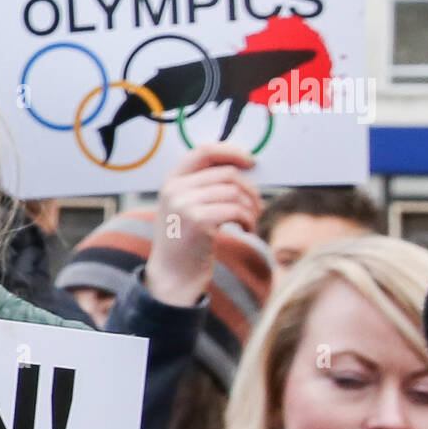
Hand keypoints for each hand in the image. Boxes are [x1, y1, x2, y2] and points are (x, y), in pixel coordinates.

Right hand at [144, 142, 262, 307]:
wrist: (171, 277)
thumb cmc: (185, 243)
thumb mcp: (184, 207)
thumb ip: (203, 186)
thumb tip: (242, 166)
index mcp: (170, 181)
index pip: (204, 151)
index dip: (231, 152)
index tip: (251, 162)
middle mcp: (174, 189)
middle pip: (227, 174)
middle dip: (249, 189)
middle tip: (257, 206)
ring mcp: (184, 205)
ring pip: (234, 192)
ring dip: (251, 207)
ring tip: (250, 221)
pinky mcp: (198, 221)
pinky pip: (236, 210)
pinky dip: (248, 220)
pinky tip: (246, 230)